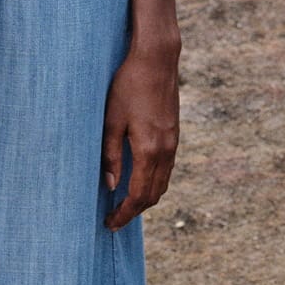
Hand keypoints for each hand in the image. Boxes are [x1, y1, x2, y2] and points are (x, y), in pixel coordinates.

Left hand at [100, 35, 179, 230]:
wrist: (157, 60)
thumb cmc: (128, 86)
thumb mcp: (111, 120)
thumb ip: (111, 155)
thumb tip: (111, 186)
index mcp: (149, 150)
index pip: (138, 195)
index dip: (124, 214)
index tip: (110, 224)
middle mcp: (166, 151)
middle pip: (153, 195)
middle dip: (134, 211)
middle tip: (114, 220)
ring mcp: (173, 143)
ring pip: (162, 183)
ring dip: (145, 198)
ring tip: (124, 204)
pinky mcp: (174, 135)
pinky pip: (166, 169)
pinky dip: (153, 182)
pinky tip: (138, 180)